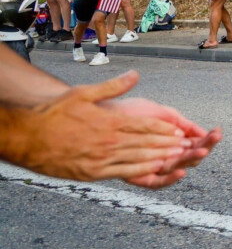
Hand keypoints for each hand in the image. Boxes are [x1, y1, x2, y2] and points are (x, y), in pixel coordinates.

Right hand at [3, 71, 188, 183]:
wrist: (26, 137)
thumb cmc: (53, 114)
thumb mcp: (83, 93)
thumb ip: (112, 86)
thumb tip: (135, 75)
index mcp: (109, 122)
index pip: (145, 126)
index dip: (164, 129)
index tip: (179, 130)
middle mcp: (109, 142)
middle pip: (147, 143)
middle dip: (169, 145)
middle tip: (188, 146)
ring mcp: (101, 159)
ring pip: (139, 159)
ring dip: (161, 158)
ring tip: (179, 157)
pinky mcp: (93, 173)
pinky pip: (124, 172)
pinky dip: (142, 171)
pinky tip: (154, 171)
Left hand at [106, 97, 221, 188]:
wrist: (101, 114)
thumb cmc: (128, 112)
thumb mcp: (160, 113)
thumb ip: (181, 123)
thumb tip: (203, 132)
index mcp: (169, 140)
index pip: (193, 143)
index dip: (207, 139)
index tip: (218, 132)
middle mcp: (161, 155)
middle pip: (188, 157)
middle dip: (204, 148)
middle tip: (215, 139)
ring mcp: (150, 165)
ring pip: (177, 168)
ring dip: (191, 159)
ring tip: (202, 150)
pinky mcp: (136, 175)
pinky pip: (157, 183)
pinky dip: (170, 178)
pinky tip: (182, 170)